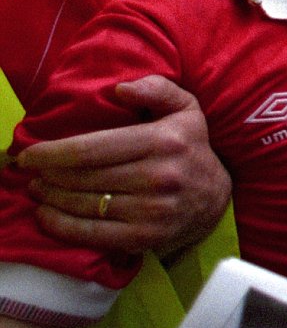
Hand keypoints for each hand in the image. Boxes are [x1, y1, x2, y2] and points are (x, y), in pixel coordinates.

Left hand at [15, 76, 231, 256]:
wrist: (217, 199)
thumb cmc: (190, 148)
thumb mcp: (185, 109)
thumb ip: (157, 89)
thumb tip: (120, 89)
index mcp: (164, 141)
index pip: (92, 149)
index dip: (52, 153)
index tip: (29, 154)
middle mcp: (159, 176)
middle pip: (83, 178)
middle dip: (48, 175)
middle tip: (31, 172)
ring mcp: (153, 210)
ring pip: (84, 205)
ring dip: (51, 198)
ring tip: (39, 189)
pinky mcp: (146, 237)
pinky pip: (92, 234)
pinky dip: (61, 226)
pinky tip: (47, 215)